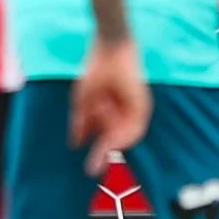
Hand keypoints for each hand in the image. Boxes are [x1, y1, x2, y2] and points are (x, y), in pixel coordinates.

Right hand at [72, 36, 150, 171]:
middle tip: (94, 169)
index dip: (100, 155)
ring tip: (98, 119)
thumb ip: (80, 122)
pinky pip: (135, 129)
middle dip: (105, 153)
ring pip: (124, 136)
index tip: (91, 171)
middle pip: (116, 140)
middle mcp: (126, 113)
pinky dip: (122, 135)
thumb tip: (75, 144)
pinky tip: (110, 137)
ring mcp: (136, 109)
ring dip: (109, 136)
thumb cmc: (95, 69)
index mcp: (113, 112)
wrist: (110, 47)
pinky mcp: (143, 105)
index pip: (108, 139)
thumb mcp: (82, 100)